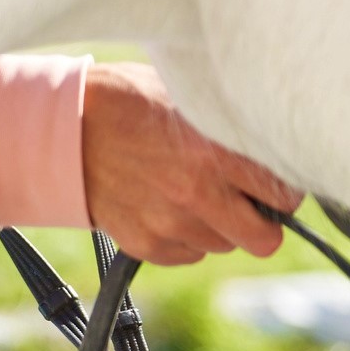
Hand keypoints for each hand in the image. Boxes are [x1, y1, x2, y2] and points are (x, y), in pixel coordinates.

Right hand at [80, 63, 301, 265]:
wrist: (61, 128)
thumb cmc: (131, 100)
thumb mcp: (192, 96)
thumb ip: (235, 125)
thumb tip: (278, 139)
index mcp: (217, 153)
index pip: (285, 196)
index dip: (288, 191)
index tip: (279, 182)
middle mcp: (197, 195)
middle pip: (264, 240)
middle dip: (264, 221)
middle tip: (251, 200)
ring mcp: (168, 224)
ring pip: (224, 246)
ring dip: (221, 226)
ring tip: (199, 192)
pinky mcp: (143, 244)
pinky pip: (188, 254)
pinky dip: (187, 237)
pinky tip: (171, 204)